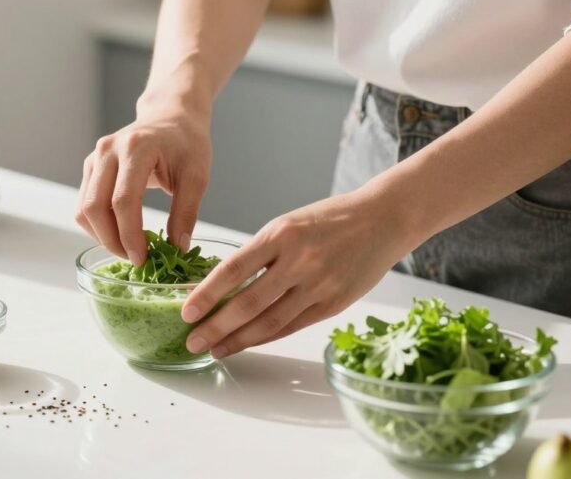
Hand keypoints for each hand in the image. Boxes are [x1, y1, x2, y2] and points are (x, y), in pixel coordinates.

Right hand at [75, 103, 211, 264]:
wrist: (171, 116)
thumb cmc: (186, 143)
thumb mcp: (197, 176)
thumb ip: (186, 212)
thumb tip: (177, 248)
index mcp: (136, 148)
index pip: (123, 200)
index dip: (130, 235)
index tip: (143, 259)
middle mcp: (108, 151)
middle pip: (95, 207)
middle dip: (112, 240)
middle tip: (136, 259)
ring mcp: (95, 158)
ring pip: (83, 209)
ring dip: (102, 236)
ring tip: (128, 248)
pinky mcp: (90, 167)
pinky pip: (84, 204)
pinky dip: (97, 226)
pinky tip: (119, 234)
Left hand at [181, 190, 417, 356]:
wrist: (383, 220)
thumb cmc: (329, 220)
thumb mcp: (288, 224)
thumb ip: (260, 253)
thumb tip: (224, 286)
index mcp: (281, 235)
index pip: (234, 269)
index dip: (207, 294)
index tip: (186, 311)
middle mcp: (299, 261)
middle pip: (249, 303)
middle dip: (216, 326)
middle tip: (192, 340)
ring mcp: (319, 285)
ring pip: (271, 322)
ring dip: (239, 340)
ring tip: (215, 350)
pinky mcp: (334, 304)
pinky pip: (293, 326)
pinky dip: (266, 338)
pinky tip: (247, 343)